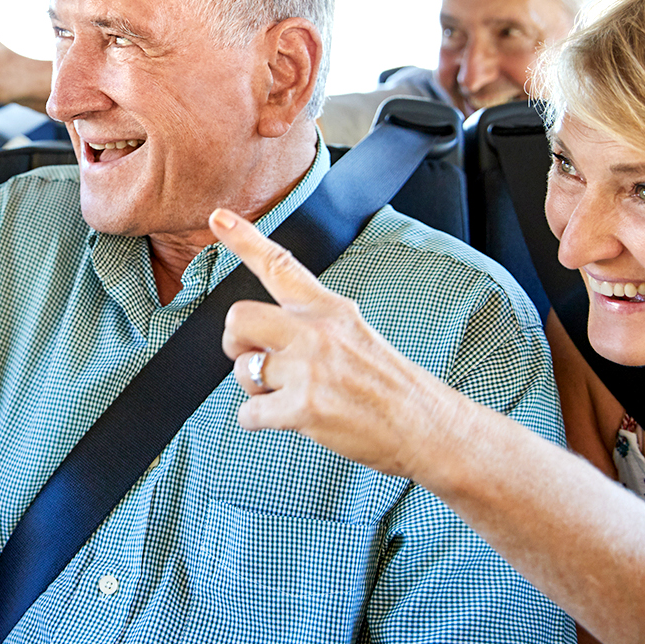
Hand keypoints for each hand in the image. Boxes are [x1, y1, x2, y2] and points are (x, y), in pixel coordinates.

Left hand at [208, 207, 467, 478]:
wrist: (426, 425)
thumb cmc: (387, 386)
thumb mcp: (354, 334)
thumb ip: (310, 327)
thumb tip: (266, 340)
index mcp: (329, 309)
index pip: (279, 265)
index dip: (244, 239)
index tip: (218, 218)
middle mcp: (317, 332)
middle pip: (239, 319)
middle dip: (234, 344)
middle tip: (254, 360)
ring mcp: (310, 369)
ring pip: (242, 371)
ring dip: (255, 390)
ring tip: (289, 397)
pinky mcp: (305, 408)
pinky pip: (249, 413)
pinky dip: (258, 421)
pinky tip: (289, 420)